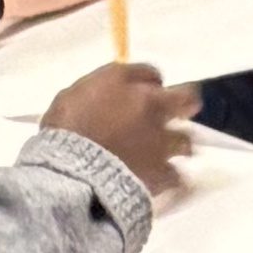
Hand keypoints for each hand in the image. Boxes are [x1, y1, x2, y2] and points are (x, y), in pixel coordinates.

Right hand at [42, 63, 199, 186]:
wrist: (77, 169)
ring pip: (187, 141)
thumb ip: (98, 92)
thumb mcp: (73, 95)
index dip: (151, 83)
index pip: (150, 73)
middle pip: (185, 98)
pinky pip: (177, 175)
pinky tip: (162, 179)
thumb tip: (105, 96)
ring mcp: (161, 140)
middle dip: (185, 103)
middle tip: (181, 111)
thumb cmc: (65, 128)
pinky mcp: (165, 172)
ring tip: (170, 152)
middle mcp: (149, 105)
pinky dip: (170, 177)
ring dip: (179, 145)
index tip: (148, 91)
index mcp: (121, 80)